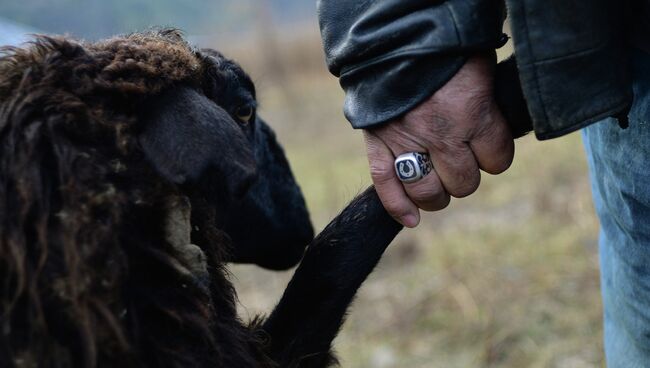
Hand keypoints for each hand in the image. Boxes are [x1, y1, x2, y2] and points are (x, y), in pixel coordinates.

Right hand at [363, 54, 513, 227]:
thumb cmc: (446, 47)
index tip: (489, 146)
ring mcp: (406, 141)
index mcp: (473, 113)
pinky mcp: (378, 142)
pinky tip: (411, 220)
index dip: (496, 155)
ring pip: (429, 192)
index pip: (497, 160)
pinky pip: (386, 184)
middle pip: (464, 183)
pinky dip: (397, 207)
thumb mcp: (480, 69)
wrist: (395, 32)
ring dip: (438, 194)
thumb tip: (500, 129)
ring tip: (439, 184)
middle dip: (467, 175)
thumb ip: (489, 103)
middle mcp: (441, 134)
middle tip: (462, 160)